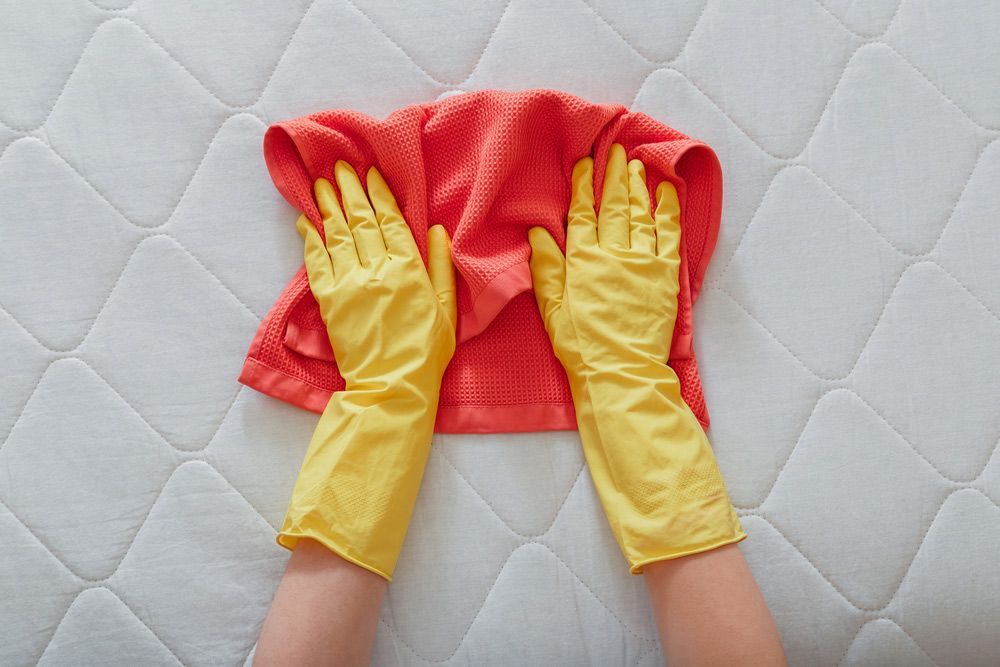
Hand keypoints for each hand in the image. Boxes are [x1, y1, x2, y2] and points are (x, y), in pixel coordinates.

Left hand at [277, 161, 455, 580]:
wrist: (393, 387)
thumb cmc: (427, 352)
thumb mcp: (447, 309)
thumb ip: (440, 267)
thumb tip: (436, 231)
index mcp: (408, 270)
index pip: (391, 221)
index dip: (379, 194)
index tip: (371, 172)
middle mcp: (377, 270)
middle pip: (360, 220)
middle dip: (349, 190)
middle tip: (339, 165)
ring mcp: (350, 284)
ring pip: (336, 235)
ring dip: (327, 206)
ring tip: (320, 182)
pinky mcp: (330, 302)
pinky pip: (316, 263)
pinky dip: (310, 239)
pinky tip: (306, 222)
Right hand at [528, 144, 743, 572]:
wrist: (621, 372)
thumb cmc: (580, 346)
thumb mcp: (551, 310)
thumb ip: (546, 269)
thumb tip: (537, 233)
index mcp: (582, 262)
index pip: (581, 214)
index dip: (583, 186)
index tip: (585, 163)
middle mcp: (613, 254)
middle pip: (613, 206)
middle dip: (613, 175)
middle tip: (615, 150)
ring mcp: (642, 262)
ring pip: (640, 213)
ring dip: (638, 186)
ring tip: (636, 162)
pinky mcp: (665, 275)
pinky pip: (668, 234)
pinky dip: (668, 210)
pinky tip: (667, 191)